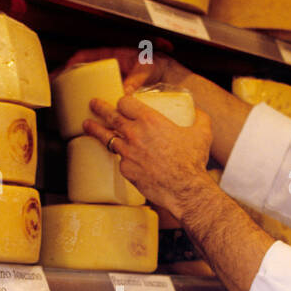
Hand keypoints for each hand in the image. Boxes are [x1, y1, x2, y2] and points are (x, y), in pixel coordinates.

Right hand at [58, 45, 187, 92]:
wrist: (169, 72)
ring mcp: (111, 79)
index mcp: (112, 56)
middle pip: (82, 71)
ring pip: (88, 84)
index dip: (71, 63)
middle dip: (65, 78)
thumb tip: (124, 94)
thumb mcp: (146, 68)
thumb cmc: (157, 64)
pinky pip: (99, 95)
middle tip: (53, 88)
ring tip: (62, 102)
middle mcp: (108, 67)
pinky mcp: (115, 91)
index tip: (60, 71)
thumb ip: (136, 78)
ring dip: (75, 92)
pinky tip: (84, 112)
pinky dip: (90, 102)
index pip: (86, 56)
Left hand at [85, 95, 212, 219]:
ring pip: (106, 137)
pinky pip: (121, 161)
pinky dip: (123, 158)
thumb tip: (199, 112)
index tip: (122, 103)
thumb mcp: (202, 133)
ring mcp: (127, 153)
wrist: (184, 189)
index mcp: (150, 120)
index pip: (126, 102)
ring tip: (87, 124)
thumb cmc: (193, 161)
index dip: (123, 101)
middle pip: (110, 116)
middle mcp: (134, 134)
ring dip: (96, 129)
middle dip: (100, 107)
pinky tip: (122, 158)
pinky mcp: (126, 170)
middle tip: (93, 103)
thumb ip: (200, 118)